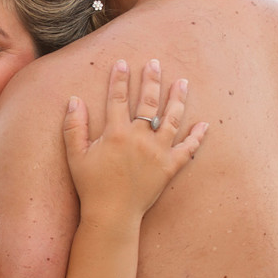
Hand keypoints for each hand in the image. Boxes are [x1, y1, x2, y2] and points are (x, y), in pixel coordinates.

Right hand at [63, 59, 206, 222]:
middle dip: (152, 80)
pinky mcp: (170, 168)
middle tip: (156, 63)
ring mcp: (158, 152)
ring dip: (178, 99)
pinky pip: (188, 149)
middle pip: (149, 102)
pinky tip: (204, 125)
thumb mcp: (76, 156)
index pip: (117, 99)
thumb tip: (74, 100)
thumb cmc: (91, 185)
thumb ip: (74, 127)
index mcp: (117, 133)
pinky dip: (197, 137)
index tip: (122, 63)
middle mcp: (140, 138)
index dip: (119, 79)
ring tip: (183, 83)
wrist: (112, 215)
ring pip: (172, 119)